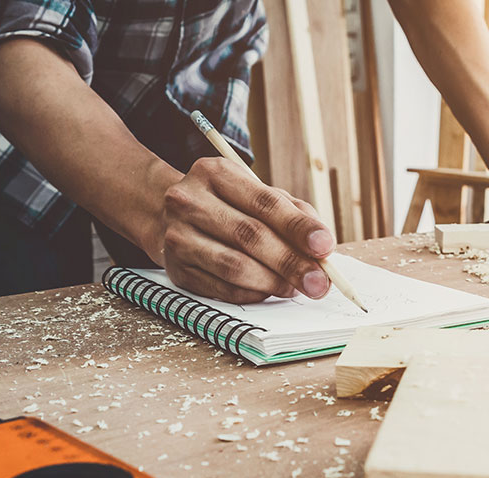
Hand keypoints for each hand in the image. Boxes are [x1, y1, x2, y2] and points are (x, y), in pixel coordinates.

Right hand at [153, 157, 334, 302]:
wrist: (164, 215)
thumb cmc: (224, 203)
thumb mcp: (253, 192)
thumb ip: (291, 211)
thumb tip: (321, 245)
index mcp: (215, 173)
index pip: (264, 202)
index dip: (298, 227)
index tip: (324, 246)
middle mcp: (190, 201)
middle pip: (249, 236)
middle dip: (291, 262)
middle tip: (318, 282)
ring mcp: (178, 236)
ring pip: (234, 266)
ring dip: (273, 282)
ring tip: (296, 288)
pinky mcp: (177, 269)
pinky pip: (222, 289)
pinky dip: (253, 294)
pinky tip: (270, 291)